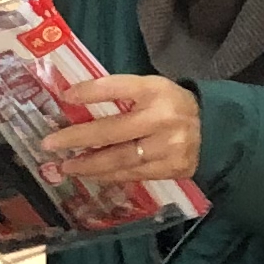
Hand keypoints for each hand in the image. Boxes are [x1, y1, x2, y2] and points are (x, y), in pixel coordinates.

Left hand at [37, 72, 199, 186]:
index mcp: (155, 90)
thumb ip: (122, 96)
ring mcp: (168, 146)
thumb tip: (76, 104)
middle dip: (77, 138)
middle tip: (50, 144)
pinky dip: (109, 175)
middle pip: (112, 131)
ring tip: (66, 166)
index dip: (89, 91)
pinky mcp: (172, 168)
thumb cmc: (171, 105)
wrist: (213, 130)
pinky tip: (92, 174)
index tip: (65, 96)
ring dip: (88, 165)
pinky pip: (133, 174)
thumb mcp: (152, 89)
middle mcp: (162, 118)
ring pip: (120, 159)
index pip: (117, 87)